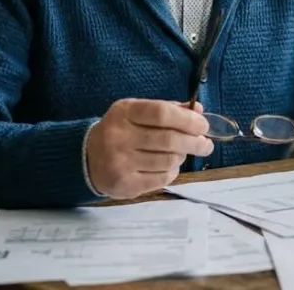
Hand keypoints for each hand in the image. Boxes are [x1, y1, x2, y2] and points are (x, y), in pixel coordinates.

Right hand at [86, 99, 214, 198]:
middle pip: (168, 139)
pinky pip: (161, 178)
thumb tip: (198, 110)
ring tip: (182, 153)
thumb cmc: (121, 130)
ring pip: (168, 160)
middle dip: (194, 142)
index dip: (187, 119)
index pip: (161, 113)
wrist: (87, 158)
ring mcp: (120, 162)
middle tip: (206, 144)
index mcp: (124, 112)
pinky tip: (169, 166)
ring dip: (182, 156)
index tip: (203, 125)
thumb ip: (168, 109)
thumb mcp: (138, 112)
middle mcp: (119, 136)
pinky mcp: (125, 184)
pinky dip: (172, 171)